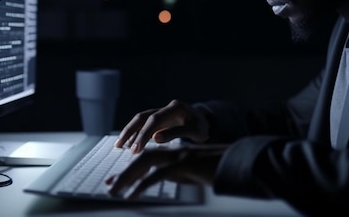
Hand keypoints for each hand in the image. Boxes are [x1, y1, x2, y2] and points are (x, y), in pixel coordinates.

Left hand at [105, 144, 227, 199]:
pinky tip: (132, 196)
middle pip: (143, 158)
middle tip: (109, 187)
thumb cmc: (221, 170)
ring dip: (127, 177)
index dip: (131, 170)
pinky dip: (142, 185)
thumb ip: (179, 174)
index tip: (115, 182)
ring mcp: (181, 156)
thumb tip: (162, 179)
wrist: (240, 163)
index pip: (149, 159)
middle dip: (124, 173)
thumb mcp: (196, 174)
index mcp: (177, 155)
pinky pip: (158, 174)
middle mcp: (176, 152)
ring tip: (114, 191)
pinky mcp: (185, 164)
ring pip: (146, 163)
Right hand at [114, 99, 210, 152]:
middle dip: (132, 132)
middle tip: (125, 148)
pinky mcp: (158, 119)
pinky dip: (135, 133)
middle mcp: (166, 107)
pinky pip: (143, 124)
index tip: (137, 148)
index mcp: (176, 107)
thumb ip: (176, 133)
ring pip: (140, 119)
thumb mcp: (195, 132)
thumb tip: (155, 138)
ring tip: (119, 145)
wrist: (206, 122)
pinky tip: (128, 144)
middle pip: (144, 117)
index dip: (145, 133)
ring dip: (129, 132)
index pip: (155, 119)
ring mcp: (161, 112)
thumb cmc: (202, 127)